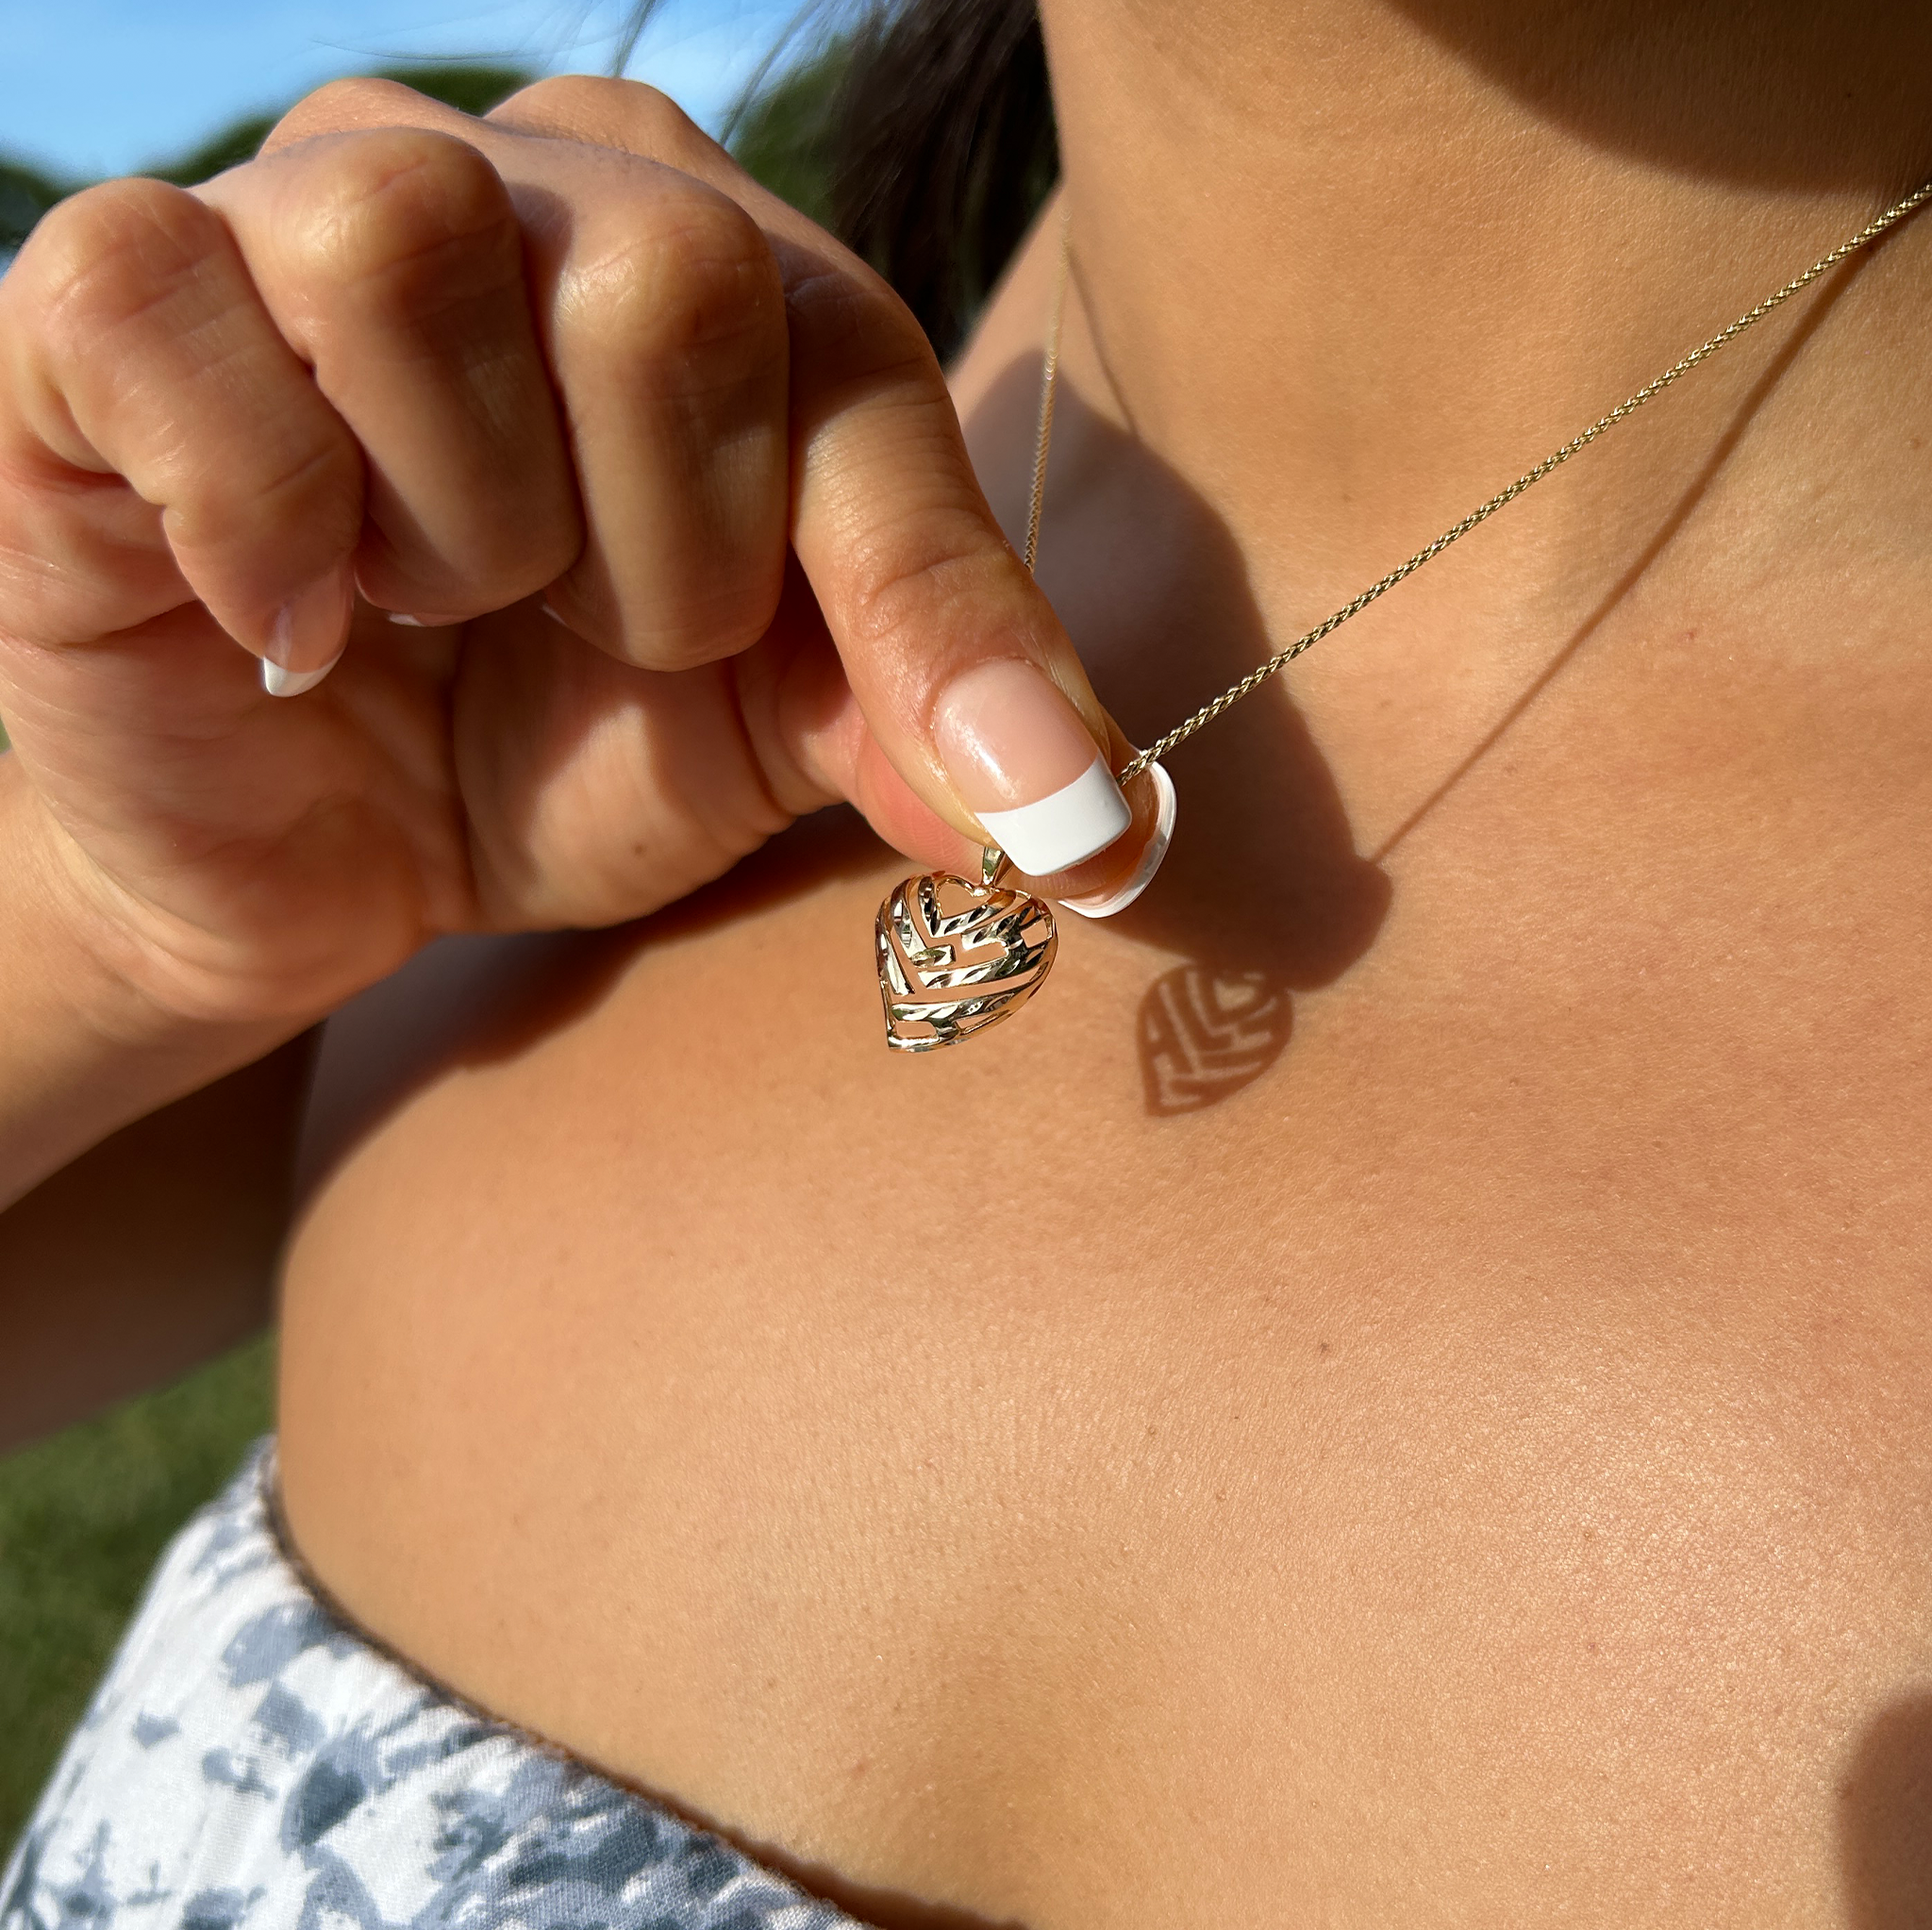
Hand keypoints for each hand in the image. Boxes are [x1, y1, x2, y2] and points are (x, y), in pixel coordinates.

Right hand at [0, 75, 1160, 1037]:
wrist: (305, 853)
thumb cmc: (544, 757)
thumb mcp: (765, 748)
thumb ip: (914, 720)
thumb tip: (1088, 818)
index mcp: (723, 281)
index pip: (862, 374)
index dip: (946, 614)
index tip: (1055, 822)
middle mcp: (529, 192)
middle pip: (660, 277)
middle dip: (653, 559)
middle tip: (583, 642)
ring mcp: (300, 215)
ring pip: (410, 248)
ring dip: (458, 523)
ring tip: (432, 612)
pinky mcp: (101, 296)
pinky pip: (163, 301)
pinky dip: (255, 507)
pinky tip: (289, 617)